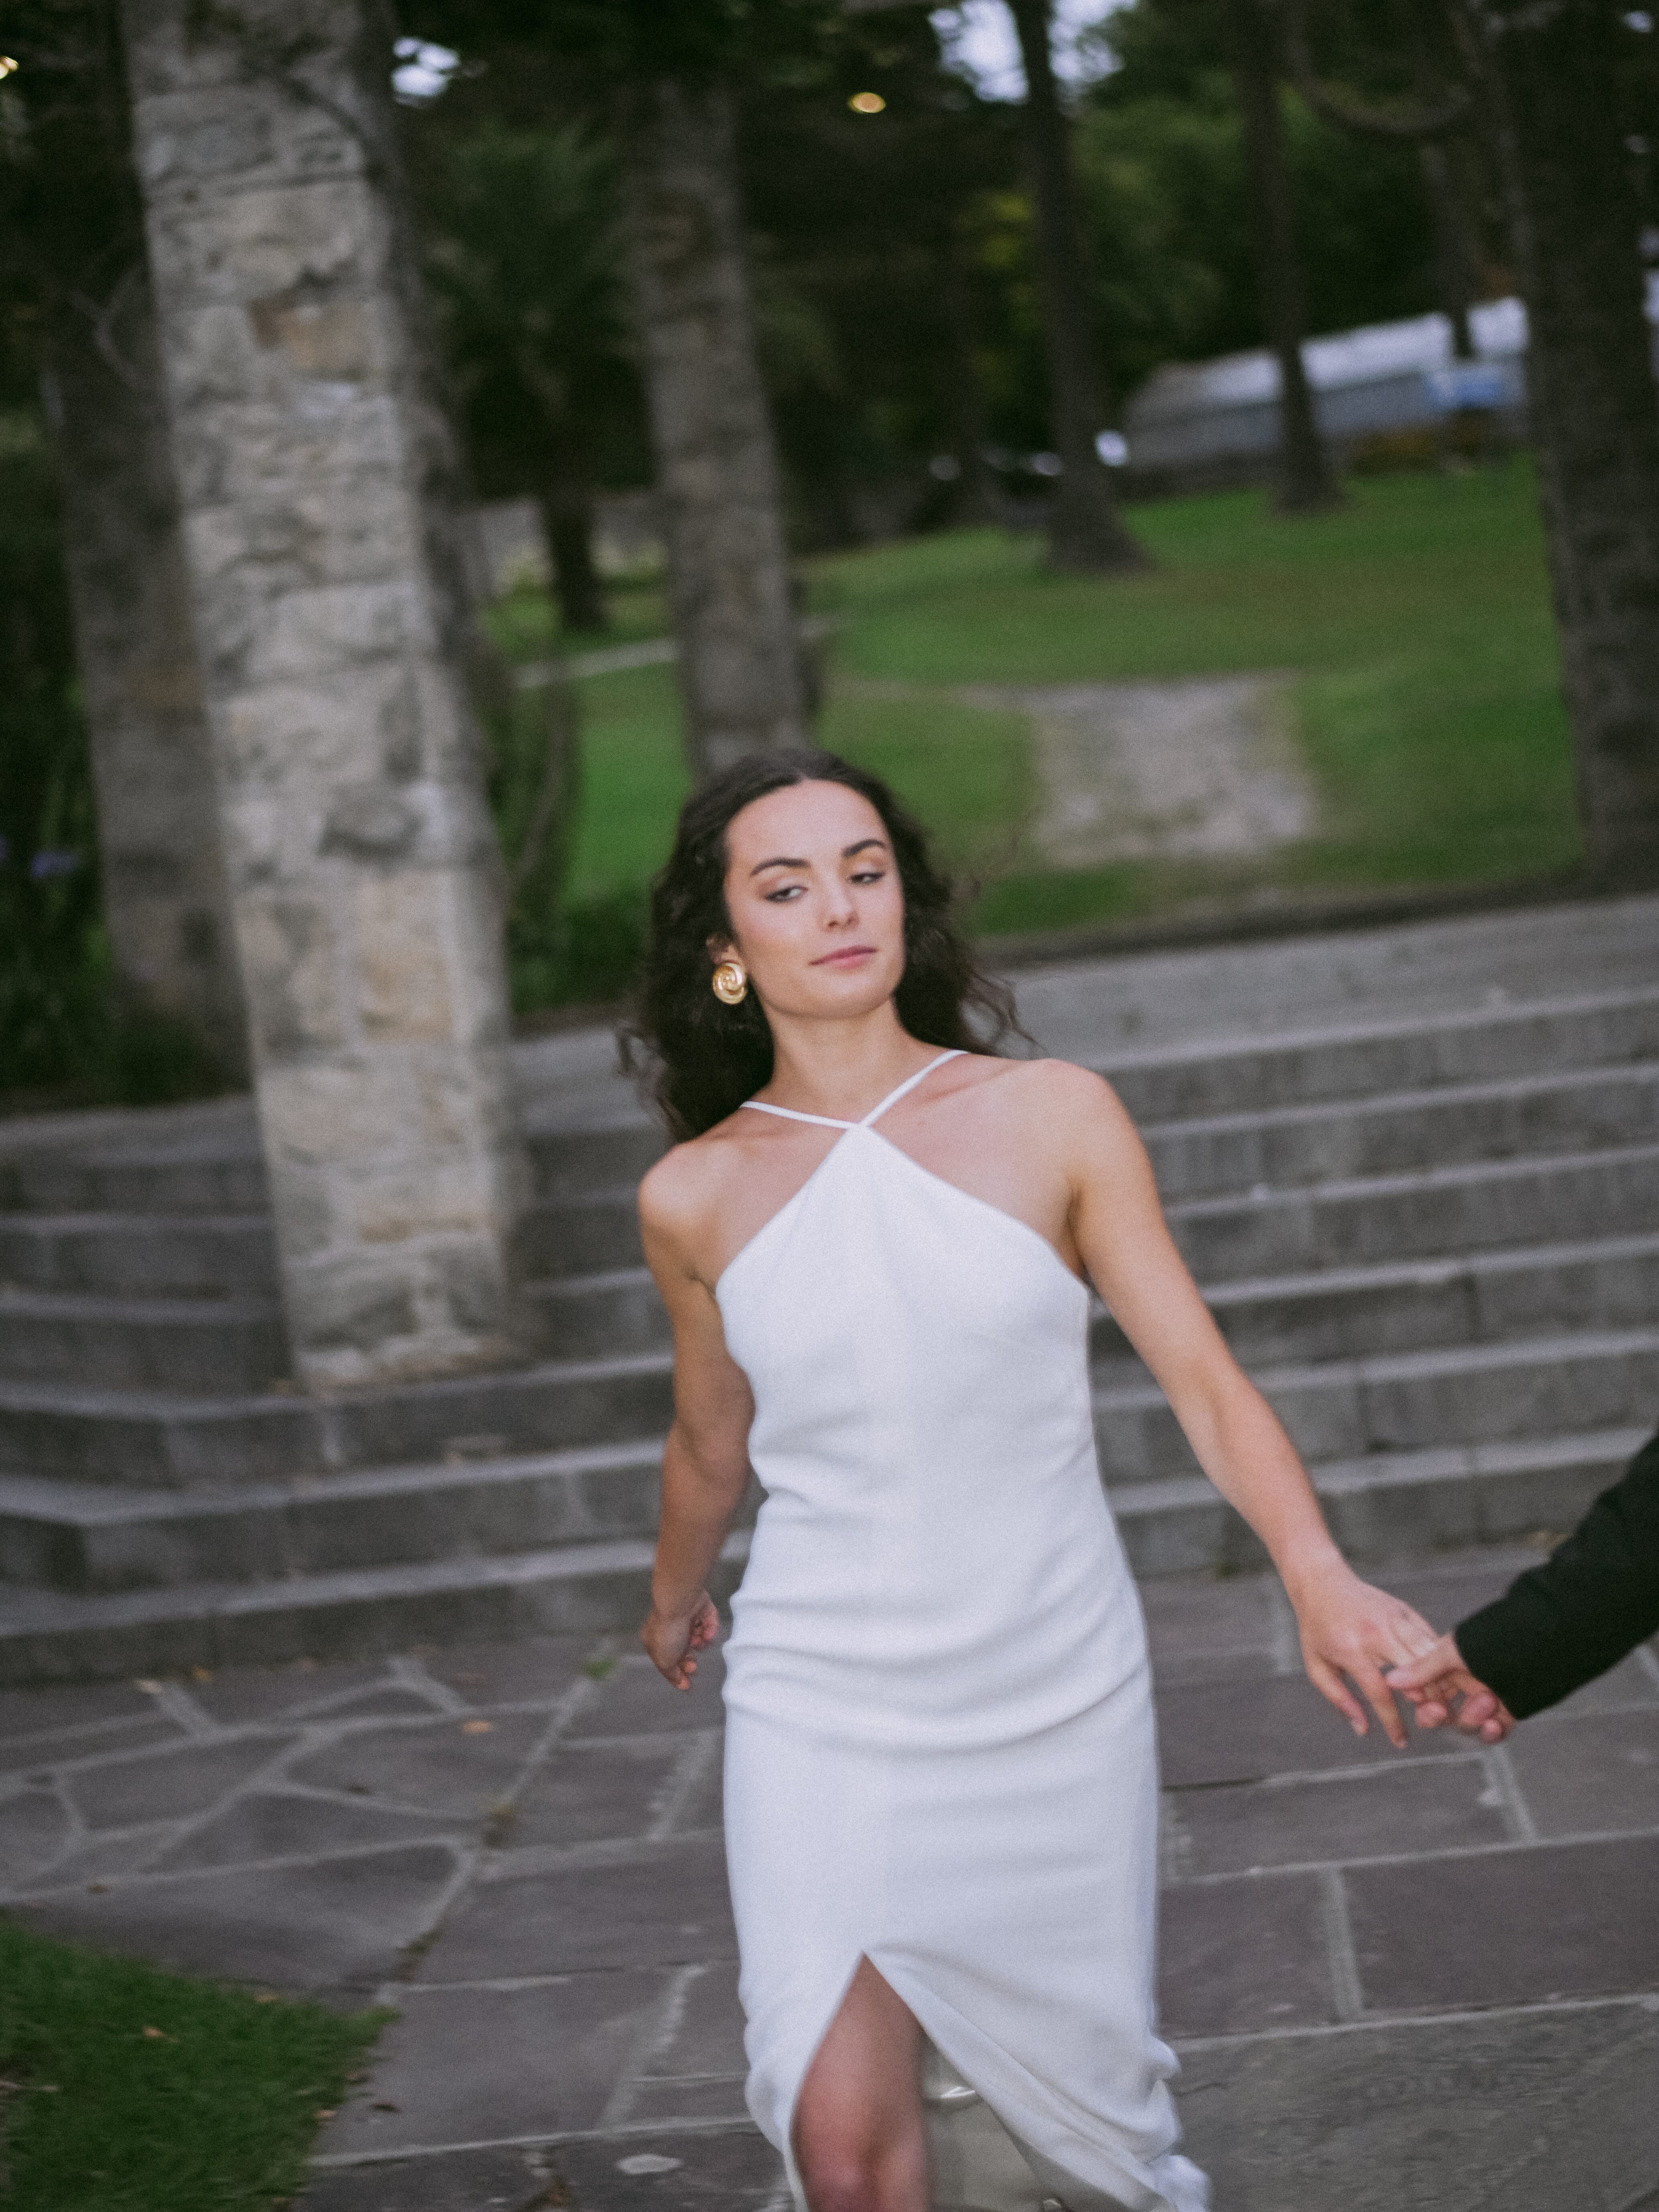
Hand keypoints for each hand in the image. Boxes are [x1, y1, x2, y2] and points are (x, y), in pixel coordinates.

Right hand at [641, 1591, 719, 1689]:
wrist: (680, 1602)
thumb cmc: (668, 1630)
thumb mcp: (664, 1660)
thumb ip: (671, 1673)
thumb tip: (680, 1683)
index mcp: (655, 1640)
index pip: (667, 1660)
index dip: (678, 1673)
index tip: (688, 1684)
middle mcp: (670, 1628)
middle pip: (684, 1651)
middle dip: (690, 1660)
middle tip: (693, 1666)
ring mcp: (686, 1617)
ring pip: (698, 1638)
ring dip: (700, 1643)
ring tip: (698, 1640)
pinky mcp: (702, 1608)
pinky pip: (709, 1624)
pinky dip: (710, 1630)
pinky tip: (707, 1633)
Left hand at [1287, 1556, 1441, 1748]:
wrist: (1322, 1582)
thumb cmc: (1317, 1629)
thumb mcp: (1316, 1666)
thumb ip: (1339, 1699)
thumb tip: (1363, 1730)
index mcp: (1352, 1648)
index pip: (1381, 1692)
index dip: (1394, 1722)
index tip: (1401, 1742)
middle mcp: (1377, 1632)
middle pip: (1416, 1672)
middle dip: (1428, 1701)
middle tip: (1431, 1721)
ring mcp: (1395, 1618)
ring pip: (1431, 1655)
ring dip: (1439, 1682)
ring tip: (1437, 1703)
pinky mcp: (1407, 1611)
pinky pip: (1432, 1639)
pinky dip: (1439, 1660)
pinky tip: (1439, 1678)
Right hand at [1386, 1634, 1514, 1742]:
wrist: (1540, 1644)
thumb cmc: (1494, 1640)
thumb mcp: (1452, 1652)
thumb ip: (1422, 1669)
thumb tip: (1390, 1680)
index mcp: (1448, 1667)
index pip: (1425, 1693)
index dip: (1422, 1702)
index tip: (1424, 1702)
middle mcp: (1465, 1685)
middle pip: (1441, 1714)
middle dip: (1438, 1715)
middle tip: (1442, 1710)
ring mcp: (1486, 1700)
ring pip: (1466, 1725)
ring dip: (1472, 1719)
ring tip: (1488, 1701)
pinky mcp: (1507, 1713)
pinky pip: (1493, 1733)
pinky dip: (1491, 1733)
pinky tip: (1496, 1723)